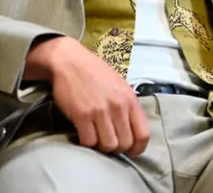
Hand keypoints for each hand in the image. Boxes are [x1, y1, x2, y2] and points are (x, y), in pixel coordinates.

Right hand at [24, 36, 149, 155]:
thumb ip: (127, 106)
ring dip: (101, 146)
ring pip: (108, 145)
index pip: (143, 134)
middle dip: (117, 149)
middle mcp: (117, 106)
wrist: (69, 61)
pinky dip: (86, 143)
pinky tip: (84, 134)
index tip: (130, 151)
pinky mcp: (81, 115)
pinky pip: (89, 142)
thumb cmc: (94, 72)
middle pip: (125, 144)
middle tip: (108, 142)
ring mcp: (100, 111)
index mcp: (129, 99)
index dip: (138, 148)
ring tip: (96, 138)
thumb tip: (132, 129)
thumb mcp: (119, 84)